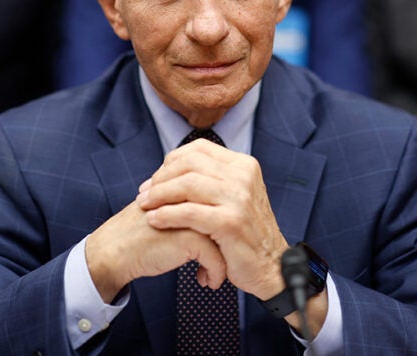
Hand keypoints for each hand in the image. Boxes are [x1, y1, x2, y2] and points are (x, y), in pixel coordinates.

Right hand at [85, 199, 227, 302]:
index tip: (222, 247)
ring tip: (215, 273)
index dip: (223, 228)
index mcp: (185, 188)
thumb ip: (186, 208)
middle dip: (229, 244)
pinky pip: (217, 257)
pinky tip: (206, 281)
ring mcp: (193, 216)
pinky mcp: (190, 237)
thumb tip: (214, 217)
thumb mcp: (165, 211)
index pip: (221, 204)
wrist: (113, 251)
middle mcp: (192, 198)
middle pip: (227, 219)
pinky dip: (216, 273)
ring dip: (224, 260)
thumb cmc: (137, 234)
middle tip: (225, 260)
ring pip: (226, 238)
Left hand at [137, 139, 288, 300]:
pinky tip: (154, 220)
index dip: (171, 161)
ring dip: (159, 195)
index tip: (155, 179)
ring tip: (144, 206)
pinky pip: (189, 212)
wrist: (271, 266)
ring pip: (187, 185)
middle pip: (189, 164)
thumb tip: (173, 168)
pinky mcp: (230, 222)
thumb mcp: (236, 196)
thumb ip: (213, 179)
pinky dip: (166, 215)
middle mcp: (243, 176)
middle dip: (160, 178)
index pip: (198, 149)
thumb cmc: (246, 234)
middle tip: (144, 194)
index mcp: (243, 165)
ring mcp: (239, 198)